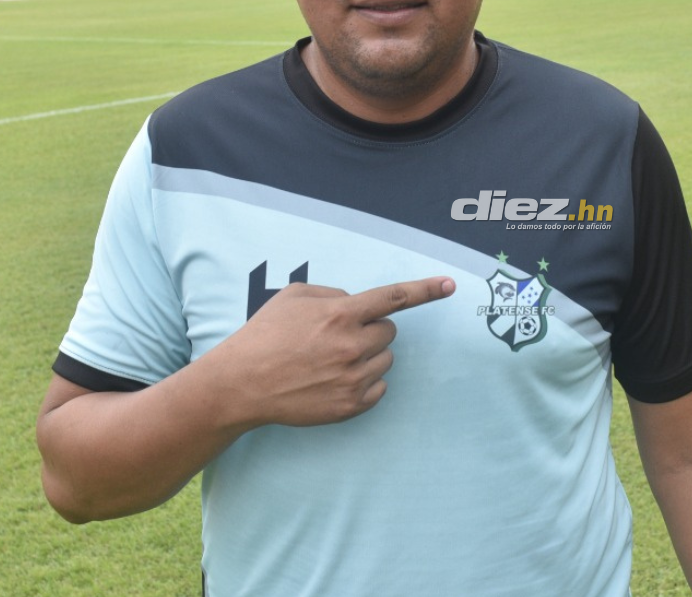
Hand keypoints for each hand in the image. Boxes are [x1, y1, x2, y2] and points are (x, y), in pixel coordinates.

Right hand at [220, 276, 454, 427]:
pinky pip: (380, 389)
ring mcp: (353, 378)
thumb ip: (333, 294)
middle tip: (338, 337)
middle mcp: (352, 345)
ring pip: (386, 360)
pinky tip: (334, 380)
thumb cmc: (265, 335)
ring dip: (367, 357)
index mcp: (340, 314)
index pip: (394, 298)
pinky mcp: (350, 406)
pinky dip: (365, 383)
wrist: (241, 384)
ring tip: (329, 361)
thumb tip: (357, 304)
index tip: (450, 285)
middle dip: (371, 330)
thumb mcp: (294, 296)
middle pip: (390, 332)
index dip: (426, 290)